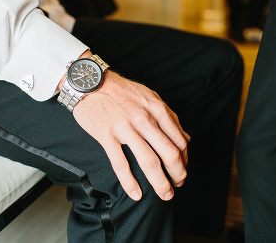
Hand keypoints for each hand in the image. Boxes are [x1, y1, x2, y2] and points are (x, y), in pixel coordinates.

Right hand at [64, 55, 189, 201]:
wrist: (90, 82)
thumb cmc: (122, 91)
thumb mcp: (151, 98)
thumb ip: (169, 117)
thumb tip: (185, 138)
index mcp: (158, 110)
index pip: (179, 141)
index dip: (184, 160)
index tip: (182, 170)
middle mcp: (145, 119)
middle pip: (169, 154)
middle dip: (177, 175)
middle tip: (178, 186)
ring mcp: (126, 128)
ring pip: (149, 162)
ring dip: (160, 182)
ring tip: (164, 194)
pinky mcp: (106, 135)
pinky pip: (121, 163)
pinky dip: (130, 182)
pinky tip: (136, 194)